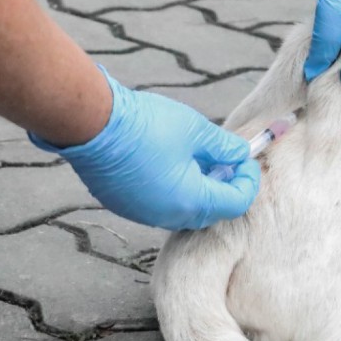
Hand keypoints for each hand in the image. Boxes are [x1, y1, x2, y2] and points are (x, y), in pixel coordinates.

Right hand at [30, 69, 260, 230]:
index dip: (248, 181)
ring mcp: (143, 213)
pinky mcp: (125, 205)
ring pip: (184, 209)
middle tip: (227, 159)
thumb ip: (223, 147)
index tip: (247, 159)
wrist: (93, 124)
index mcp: (191, 202)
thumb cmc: (146, 126)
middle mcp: (167, 216)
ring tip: (200, 158)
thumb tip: (240, 153)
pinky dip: (174, 188)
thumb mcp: (196, 130)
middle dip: (225, 186)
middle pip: (211, 210)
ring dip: (199, 188)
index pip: (236, 203)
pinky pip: (159, 203)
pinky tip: (171, 162)